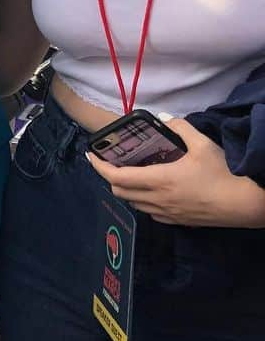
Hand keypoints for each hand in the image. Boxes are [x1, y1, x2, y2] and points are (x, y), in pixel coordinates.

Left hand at [86, 118, 264, 228]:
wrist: (249, 204)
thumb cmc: (225, 174)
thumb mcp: (203, 145)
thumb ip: (180, 128)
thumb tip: (164, 118)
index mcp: (159, 180)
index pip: (116, 176)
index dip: (99, 166)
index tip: (90, 155)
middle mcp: (158, 200)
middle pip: (120, 192)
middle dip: (110, 177)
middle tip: (111, 162)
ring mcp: (169, 213)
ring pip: (135, 205)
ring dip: (126, 190)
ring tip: (130, 174)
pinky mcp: (180, 222)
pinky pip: (151, 214)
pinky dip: (143, 202)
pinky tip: (152, 191)